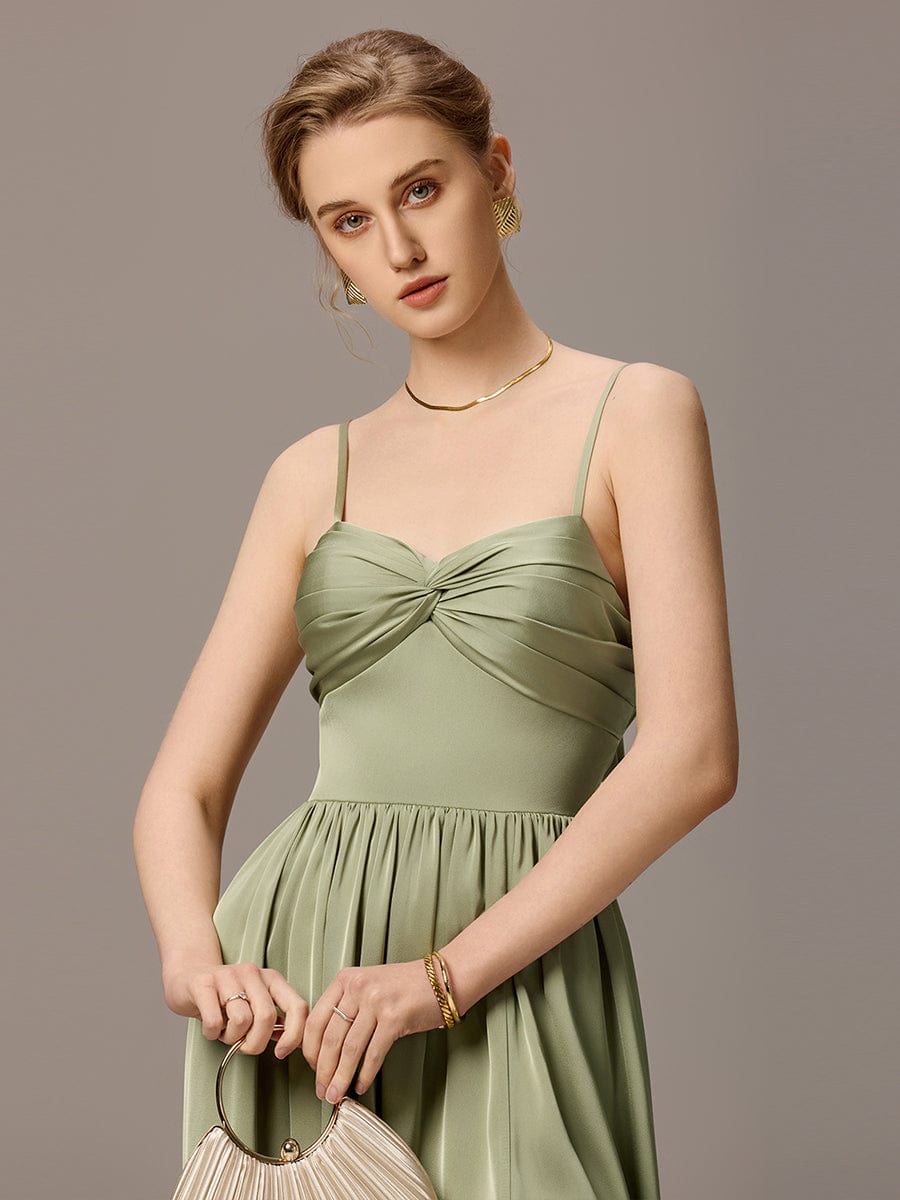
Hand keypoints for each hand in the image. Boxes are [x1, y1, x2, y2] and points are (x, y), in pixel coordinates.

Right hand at [163, 959, 309, 1054]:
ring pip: (242, 1020)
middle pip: (267, 1017)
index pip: (297, 1006)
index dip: (293, 1035)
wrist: (189, 977)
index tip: (281, 1053)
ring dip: (232, 1038)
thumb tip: (296, 1043)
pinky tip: (211, 1028)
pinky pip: (214, 1021)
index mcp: (271, 979)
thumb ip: (275, 1022)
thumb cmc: (225, 998)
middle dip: (256, 1043)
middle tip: (243, 1046)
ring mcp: (227, 976)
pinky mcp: (203, 984)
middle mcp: (252, 973)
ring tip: (225, 1031)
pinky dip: (212, 1034)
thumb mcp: (254, 1006)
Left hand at [276, 960, 447, 1104]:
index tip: (310, 1068)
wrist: (441, 978)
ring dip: (340, 1077)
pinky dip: (365, 1074)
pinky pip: (374, 1053)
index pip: (316, 1020)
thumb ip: (346, 1005)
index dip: (309, 1050)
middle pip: (330, 1038)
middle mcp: (358, 988)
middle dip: (323, 1071)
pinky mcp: (395, 1017)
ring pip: (349, 1049)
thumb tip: (325, 1046)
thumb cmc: (405, 986)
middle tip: (321, 1090)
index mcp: (346, 979)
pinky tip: (361, 1085)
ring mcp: (376, 1002)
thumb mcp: (368, 984)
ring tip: (336, 1095)